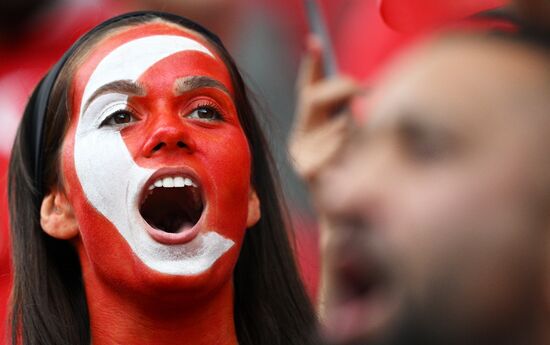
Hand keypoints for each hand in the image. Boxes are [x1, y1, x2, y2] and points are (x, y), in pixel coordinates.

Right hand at [289, 36, 359, 181]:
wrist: (344, 216)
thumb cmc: (353, 177)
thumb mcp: (352, 141)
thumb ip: (349, 115)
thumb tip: (358, 89)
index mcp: (308, 128)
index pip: (306, 88)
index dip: (310, 65)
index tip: (314, 41)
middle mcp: (298, 138)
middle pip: (314, 98)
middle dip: (342, 87)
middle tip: (366, 89)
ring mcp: (300, 154)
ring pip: (336, 123)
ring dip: (355, 132)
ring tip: (362, 154)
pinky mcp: (307, 169)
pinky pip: (338, 145)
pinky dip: (351, 151)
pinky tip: (353, 168)